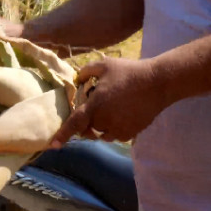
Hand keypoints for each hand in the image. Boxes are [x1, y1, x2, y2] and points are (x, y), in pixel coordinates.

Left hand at [50, 57, 170, 145]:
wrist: (157, 83)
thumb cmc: (129, 72)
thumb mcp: (104, 65)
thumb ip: (86, 72)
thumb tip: (76, 78)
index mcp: (95, 105)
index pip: (74, 123)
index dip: (63, 135)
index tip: (53, 145)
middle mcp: (104, 121)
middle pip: (88, 129)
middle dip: (87, 122)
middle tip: (97, 106)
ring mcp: (118, 129)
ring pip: (102, 133)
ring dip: (101, 126)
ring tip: (112, 108)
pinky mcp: (130, 134)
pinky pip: (116, 135)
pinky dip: (115, 128)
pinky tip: (123, 114)